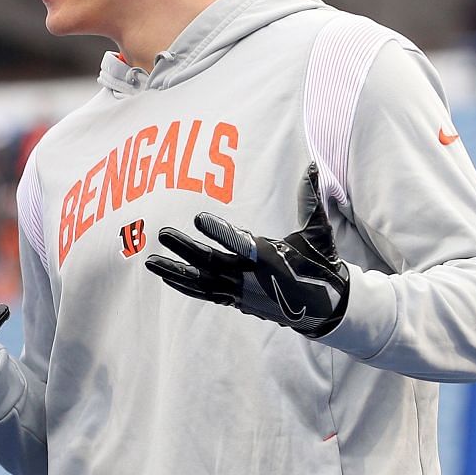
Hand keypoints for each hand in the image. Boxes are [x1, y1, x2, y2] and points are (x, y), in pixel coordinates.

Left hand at [144, 164, 348, 337]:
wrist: (324, 309)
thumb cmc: (319, 266)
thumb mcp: (318, 235)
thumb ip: (310, 200)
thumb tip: (311, 165)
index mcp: (271, 259)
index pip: (242, 243)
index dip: (220, 231)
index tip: (199, 218)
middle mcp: (251, 278)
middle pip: (212, 262)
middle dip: (185, 248)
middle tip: (161, 233)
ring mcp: (240, 292)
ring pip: (202, 282)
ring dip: (175, 272)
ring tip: (150, 261)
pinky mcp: (235, 301)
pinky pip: (204, 293)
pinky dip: (185, 286)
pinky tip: (166, 276)